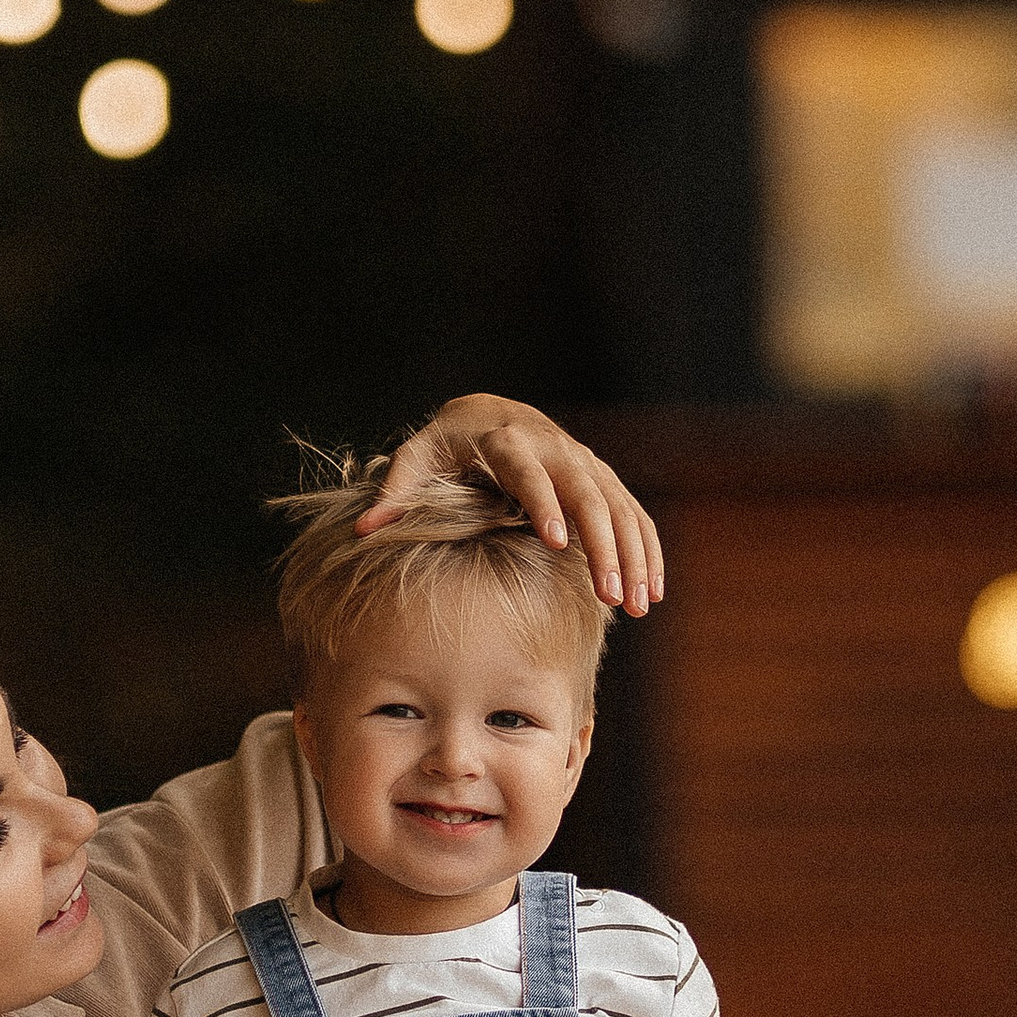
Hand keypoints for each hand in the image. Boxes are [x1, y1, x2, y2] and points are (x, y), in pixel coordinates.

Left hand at [362, 395, 663, 616]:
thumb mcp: (417, 458)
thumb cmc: (447, 444)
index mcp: (505, 440)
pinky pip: (633, 513)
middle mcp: (553, 447)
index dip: (542, 502)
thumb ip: (396, 491)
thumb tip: (365, 529)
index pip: (526, 470)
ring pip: (618, 507)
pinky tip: (652, 590)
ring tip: (637, 604)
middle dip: (602, 544)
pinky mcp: (601, 478)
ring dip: (632, 555)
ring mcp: (583, 462)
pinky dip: (646, 550)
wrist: (487, 412)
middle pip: (586, 493)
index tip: (554, 541)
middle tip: (609, 594)